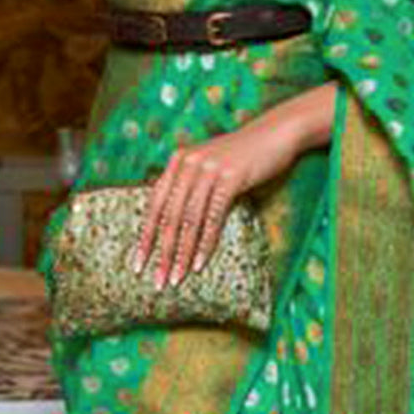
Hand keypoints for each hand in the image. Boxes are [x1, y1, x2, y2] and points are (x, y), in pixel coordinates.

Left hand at [132, 118, 302, 290]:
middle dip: (162, 252)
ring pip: (189, 220)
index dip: (145, 236)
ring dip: (182, 253)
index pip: (155, 204)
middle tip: (158, 280)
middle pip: (169, 216)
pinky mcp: (230, 178)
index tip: (138, 263)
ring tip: (177, 278)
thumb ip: (190, 186)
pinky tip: (199, 263)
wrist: (275, 133)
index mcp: (178, 161)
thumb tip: (174, 223)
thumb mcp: (209, 166)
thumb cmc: (242, 155)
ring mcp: (209, 170)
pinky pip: (213, 217)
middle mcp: (188, 164)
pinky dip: (205, 243)